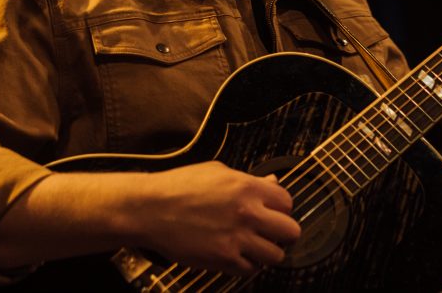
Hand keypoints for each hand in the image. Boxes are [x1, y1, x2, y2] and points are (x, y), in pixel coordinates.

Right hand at [135, 161, 300, 276]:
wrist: (150, 209)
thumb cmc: (178, 187)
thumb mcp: (216, 171)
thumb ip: (249, 179)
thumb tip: (272, 182)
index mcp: (247, 187)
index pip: (287, 202)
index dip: (281, 209)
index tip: (272, 213)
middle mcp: (247, 213)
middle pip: (291, 232)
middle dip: (281, 233)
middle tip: (268, 233)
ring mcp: (237, 238)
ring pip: (276, 256)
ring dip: (266, 252)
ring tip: (251, 246)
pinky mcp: (224, 259)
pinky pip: (251, 270)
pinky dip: (246, 265)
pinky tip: (235, 255)